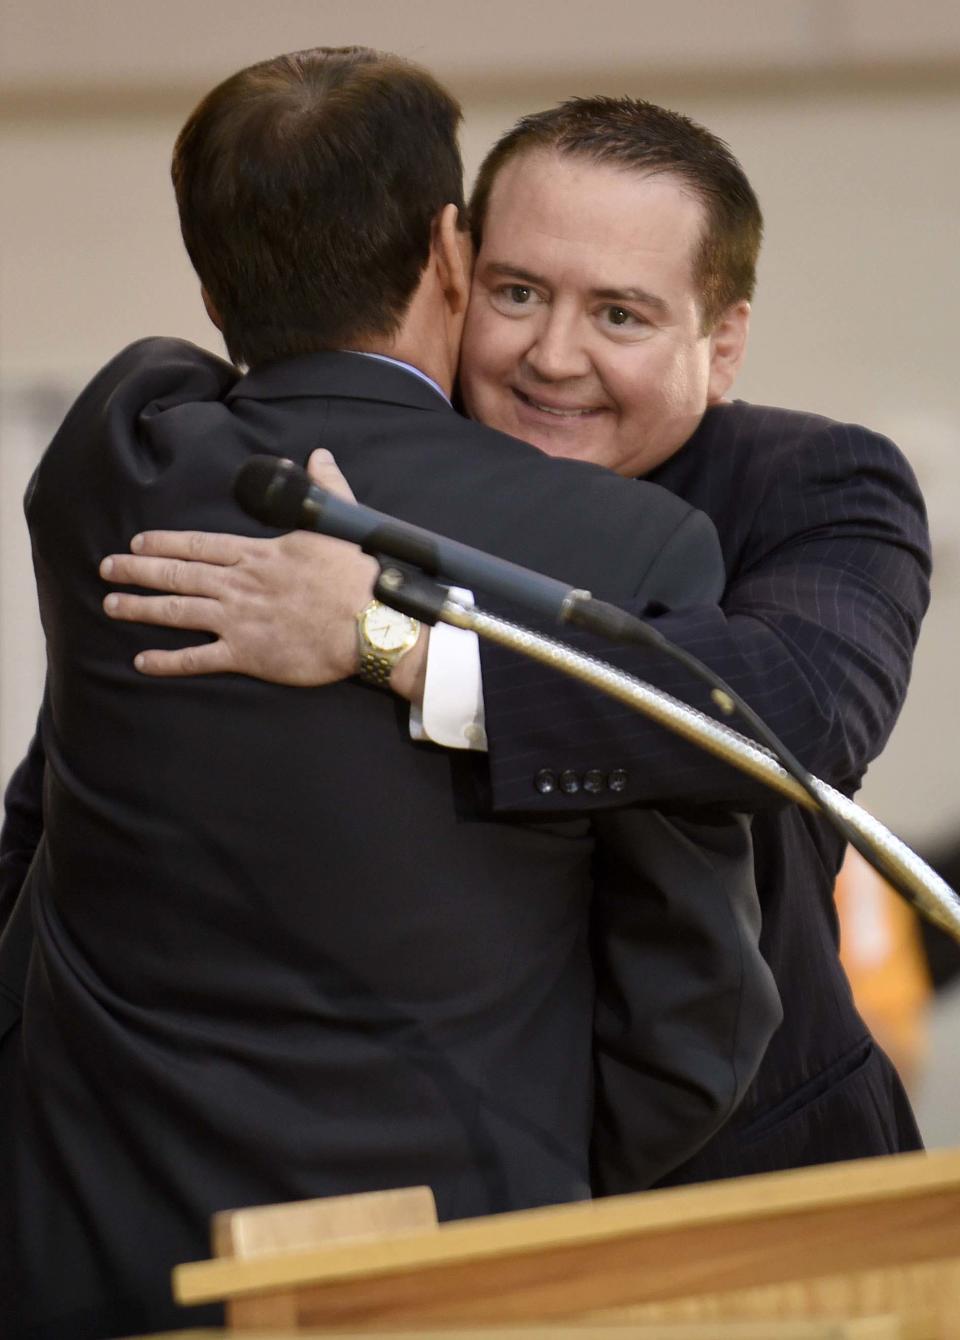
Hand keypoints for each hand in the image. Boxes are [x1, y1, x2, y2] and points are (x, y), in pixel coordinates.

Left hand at [100, 449, 381, 687]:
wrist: (370, 622)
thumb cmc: (356, 576)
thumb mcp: (341, 522)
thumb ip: (325, 487)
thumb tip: (320, 455)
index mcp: (257, 554)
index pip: (198, 544)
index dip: (163, 544)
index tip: (136, 543)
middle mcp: (239, 584)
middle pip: (177, 574)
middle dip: (137, 570)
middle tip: (107, 568)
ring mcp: (239, 619)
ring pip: (178, 610)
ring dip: (141, 607)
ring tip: (112, 605)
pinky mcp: (248, 654)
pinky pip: (199, 658)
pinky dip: (168, 661)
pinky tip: (143, 661)